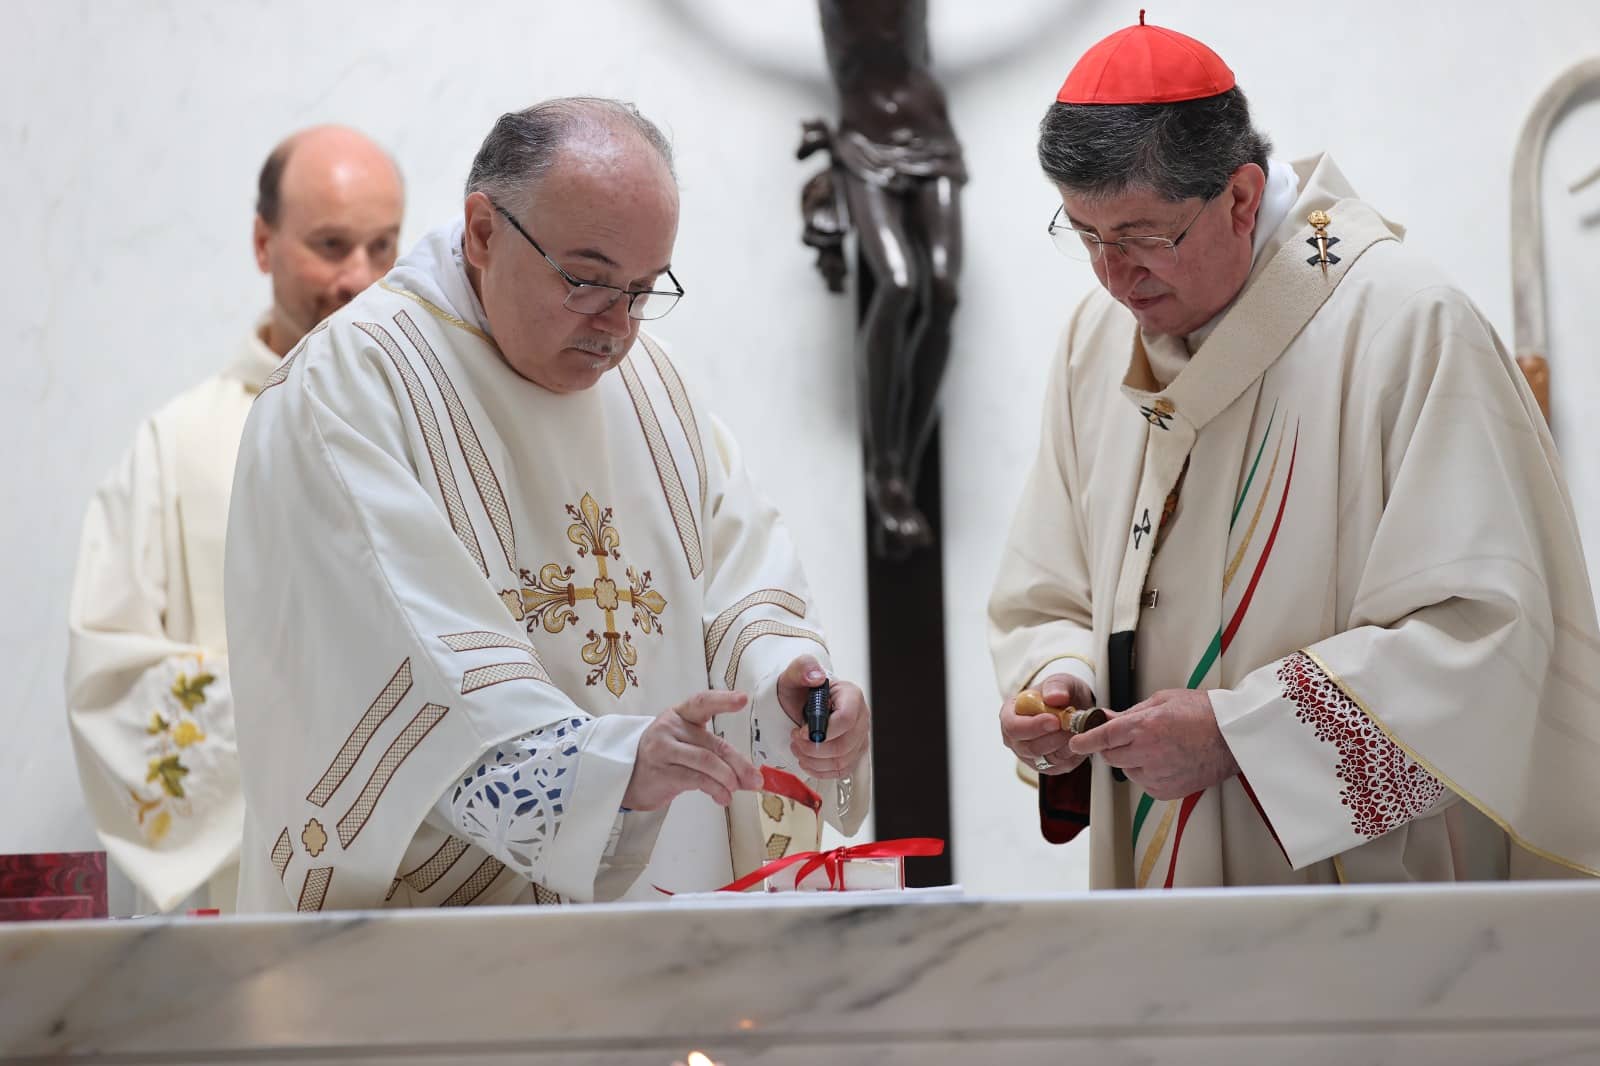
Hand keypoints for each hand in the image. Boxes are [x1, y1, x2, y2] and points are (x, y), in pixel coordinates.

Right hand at [622, 691, 763, 810]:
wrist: (626, 776)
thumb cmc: (664, 758)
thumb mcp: (686, 745)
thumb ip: (715, 754)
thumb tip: (748, 776)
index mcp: (679, 714)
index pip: (702, 702)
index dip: (723, 700)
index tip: (743, 699)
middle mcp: (670, 728)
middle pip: (713, 743)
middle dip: (739, 763)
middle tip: (755, 779)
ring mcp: (663, 749)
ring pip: (707, 761)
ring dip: (728, 778)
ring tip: (736, 789)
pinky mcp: (661, 772)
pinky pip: (696, 779)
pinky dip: (715, 790)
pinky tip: (722, 797)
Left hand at [777, 655, 869, 778]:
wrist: (799, 703)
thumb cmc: (800, 690)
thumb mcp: (795, 675)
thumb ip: (803, 669)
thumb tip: (816, 677)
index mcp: (851, 696)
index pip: (846, 719)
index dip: (823, 731)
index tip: (802, 731)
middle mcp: (861, 718)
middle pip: (844, 745)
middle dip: (814, 749)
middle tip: (796, 740)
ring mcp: (859, 738)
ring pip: (842, 761)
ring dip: (814, 761)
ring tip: (798, 748)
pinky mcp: (853, 754)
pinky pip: (841, 771)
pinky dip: (820, 770)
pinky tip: (807, 760)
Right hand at [999, 673, 1093, 775]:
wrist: (1071, 706)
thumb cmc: (1059, 693)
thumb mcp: (1060, 681)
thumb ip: (1057, 686)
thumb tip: (1054, 697)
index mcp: (1009, 714)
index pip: (1013, 727)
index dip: (1033, 726)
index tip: (1055, 720)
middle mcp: (1014, 738)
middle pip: (1029, 748)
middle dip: (1054, 738)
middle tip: (1072, 725)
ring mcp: (1028, 755)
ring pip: (1046, 759)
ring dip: (1066, 745)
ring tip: (1077, 729)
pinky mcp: (1045, 767)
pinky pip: (1059, 767)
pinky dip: (1072, 754)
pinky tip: (1077, 739)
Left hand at [1068, 689, 1238, 799]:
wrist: (1233, 737)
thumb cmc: (1202, 713)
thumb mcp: (1162, 701)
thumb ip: (1130, 713)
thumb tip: (1105, 718)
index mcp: (1145, 727)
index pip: (1103, 737)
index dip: (1085, 740)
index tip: (1075, 743)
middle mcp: (1147, 753)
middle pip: (1110, 756)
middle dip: (1113, 747)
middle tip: (1132, 736)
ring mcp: (1157, 774)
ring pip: (1127, 770)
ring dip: (1132, 760)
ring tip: (1159, 747)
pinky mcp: (1166, 791)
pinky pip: (1144, 783)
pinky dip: (1148, 773)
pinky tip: (1167, 760)